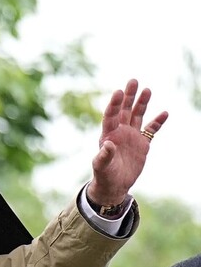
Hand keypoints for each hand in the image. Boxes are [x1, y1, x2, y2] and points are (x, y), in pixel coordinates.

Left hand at [87, 79, 168, 206]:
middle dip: (129, 96)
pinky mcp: (142, 143)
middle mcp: (119, 132)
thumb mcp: (101, 166)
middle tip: (133, 81)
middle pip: (125, 110)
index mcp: (108, 135)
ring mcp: (131, 136)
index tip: (118, 91)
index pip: (111, 116)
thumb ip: (103, 156)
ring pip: (137, 116)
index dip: (115, 104)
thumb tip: (107, 144)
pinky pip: (151, 130)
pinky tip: (164, 113)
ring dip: (142, 103)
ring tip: (147, 90)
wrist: (115, 185)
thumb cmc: (105, 176)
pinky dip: (157, 122)